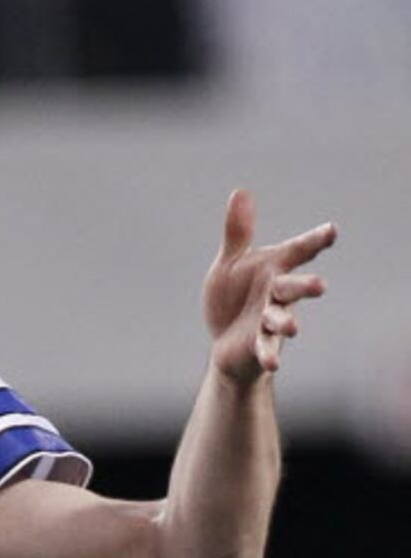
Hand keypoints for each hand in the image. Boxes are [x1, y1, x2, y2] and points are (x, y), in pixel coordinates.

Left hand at [204, 189, 334, 386]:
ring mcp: (269, 321)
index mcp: (274, 268)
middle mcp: (276, 293)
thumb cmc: (232, 298)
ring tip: (292, 327)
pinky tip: (272, 364)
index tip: (331, 231)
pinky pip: (265, 349)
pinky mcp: (259, 345)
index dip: (315, 241)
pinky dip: (268, 355)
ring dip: (286, 321)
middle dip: (305, 287)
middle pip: (293, 287)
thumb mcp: (231, 264)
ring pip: (281, 319)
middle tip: (320, 287)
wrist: (226, 342)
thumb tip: (240, 192)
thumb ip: (238, 233)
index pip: (298, 251)